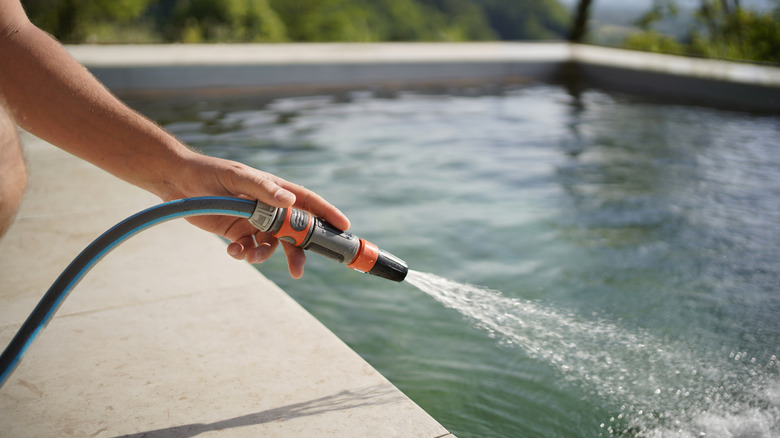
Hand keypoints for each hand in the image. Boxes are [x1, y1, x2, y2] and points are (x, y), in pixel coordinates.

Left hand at [162, 152, 349, 278]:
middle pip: (294, 231)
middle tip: (297, 269)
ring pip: (271, 246)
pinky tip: (232, 251)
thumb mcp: (237, 178)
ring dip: (264, 255)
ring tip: (249, 256)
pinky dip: (245, 254)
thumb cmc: (209, 173)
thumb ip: (263, 189)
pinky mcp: (238, 233)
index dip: (327, 214)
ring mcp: (255, 221)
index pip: (307, 202)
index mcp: (275, 189)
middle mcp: (269, 207)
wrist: (177, 182)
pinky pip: (250, 250)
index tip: (344, 227)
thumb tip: (290, 201)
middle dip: (298, 251)